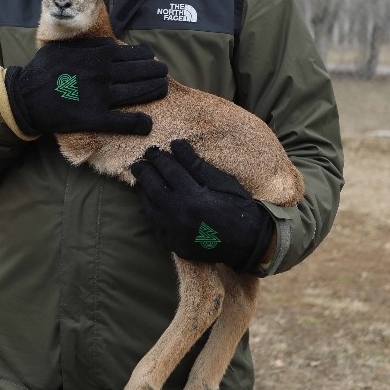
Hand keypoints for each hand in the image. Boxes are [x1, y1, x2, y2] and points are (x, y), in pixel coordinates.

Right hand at [4, 37, 167, 135]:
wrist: (25, 97)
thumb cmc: (44, 69)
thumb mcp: (65, 47)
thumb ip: (90, 45)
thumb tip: (111, 43)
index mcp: (99, 54)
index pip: (134, 53)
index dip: (147, 56)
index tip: (151, 59)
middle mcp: (104, 72)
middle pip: (141, 72)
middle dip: (156, 72)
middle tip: (163, 74)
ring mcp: (101, 96)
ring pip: (138, 93)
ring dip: (155, 91)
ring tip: (163, 90)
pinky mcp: (95, 117)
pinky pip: (124, 121)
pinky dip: (138, 123)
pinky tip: (147, 123)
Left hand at [131, 139, 273, 272]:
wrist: (250, 243)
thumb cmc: (239, 207)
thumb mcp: (222, 181)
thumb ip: (196, 164)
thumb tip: (176, 144)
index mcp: (193, 197)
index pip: (168, 170)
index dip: (159, 158)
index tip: (152, 150)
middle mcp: (179, 216)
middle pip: (153, 187)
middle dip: (144, 172)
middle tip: (139, 162)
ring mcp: (174, 233)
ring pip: (149, 207)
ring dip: (143, 191)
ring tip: (141, 180)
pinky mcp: (174, 245)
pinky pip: (155, 225)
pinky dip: (150, 211)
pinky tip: (150, 202)